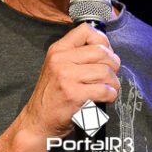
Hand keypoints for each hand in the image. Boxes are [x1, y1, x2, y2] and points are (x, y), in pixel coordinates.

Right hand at [18, 22, 120, 138]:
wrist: (37, 121)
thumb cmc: (52, 95)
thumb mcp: (56, 66)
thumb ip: (76, 54)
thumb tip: (106, 49)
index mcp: (58, 50)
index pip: (86, 30)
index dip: (102, 40)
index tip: (105, 52)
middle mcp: (61, 60)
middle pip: (101, 51)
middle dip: (113, 64)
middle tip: (111, 74)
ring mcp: (67, 77)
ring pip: (106, 71)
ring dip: (114, 82)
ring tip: (109, 88)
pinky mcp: (74, 95)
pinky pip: (105, 90)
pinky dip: (111, 95)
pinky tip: (105, 98)